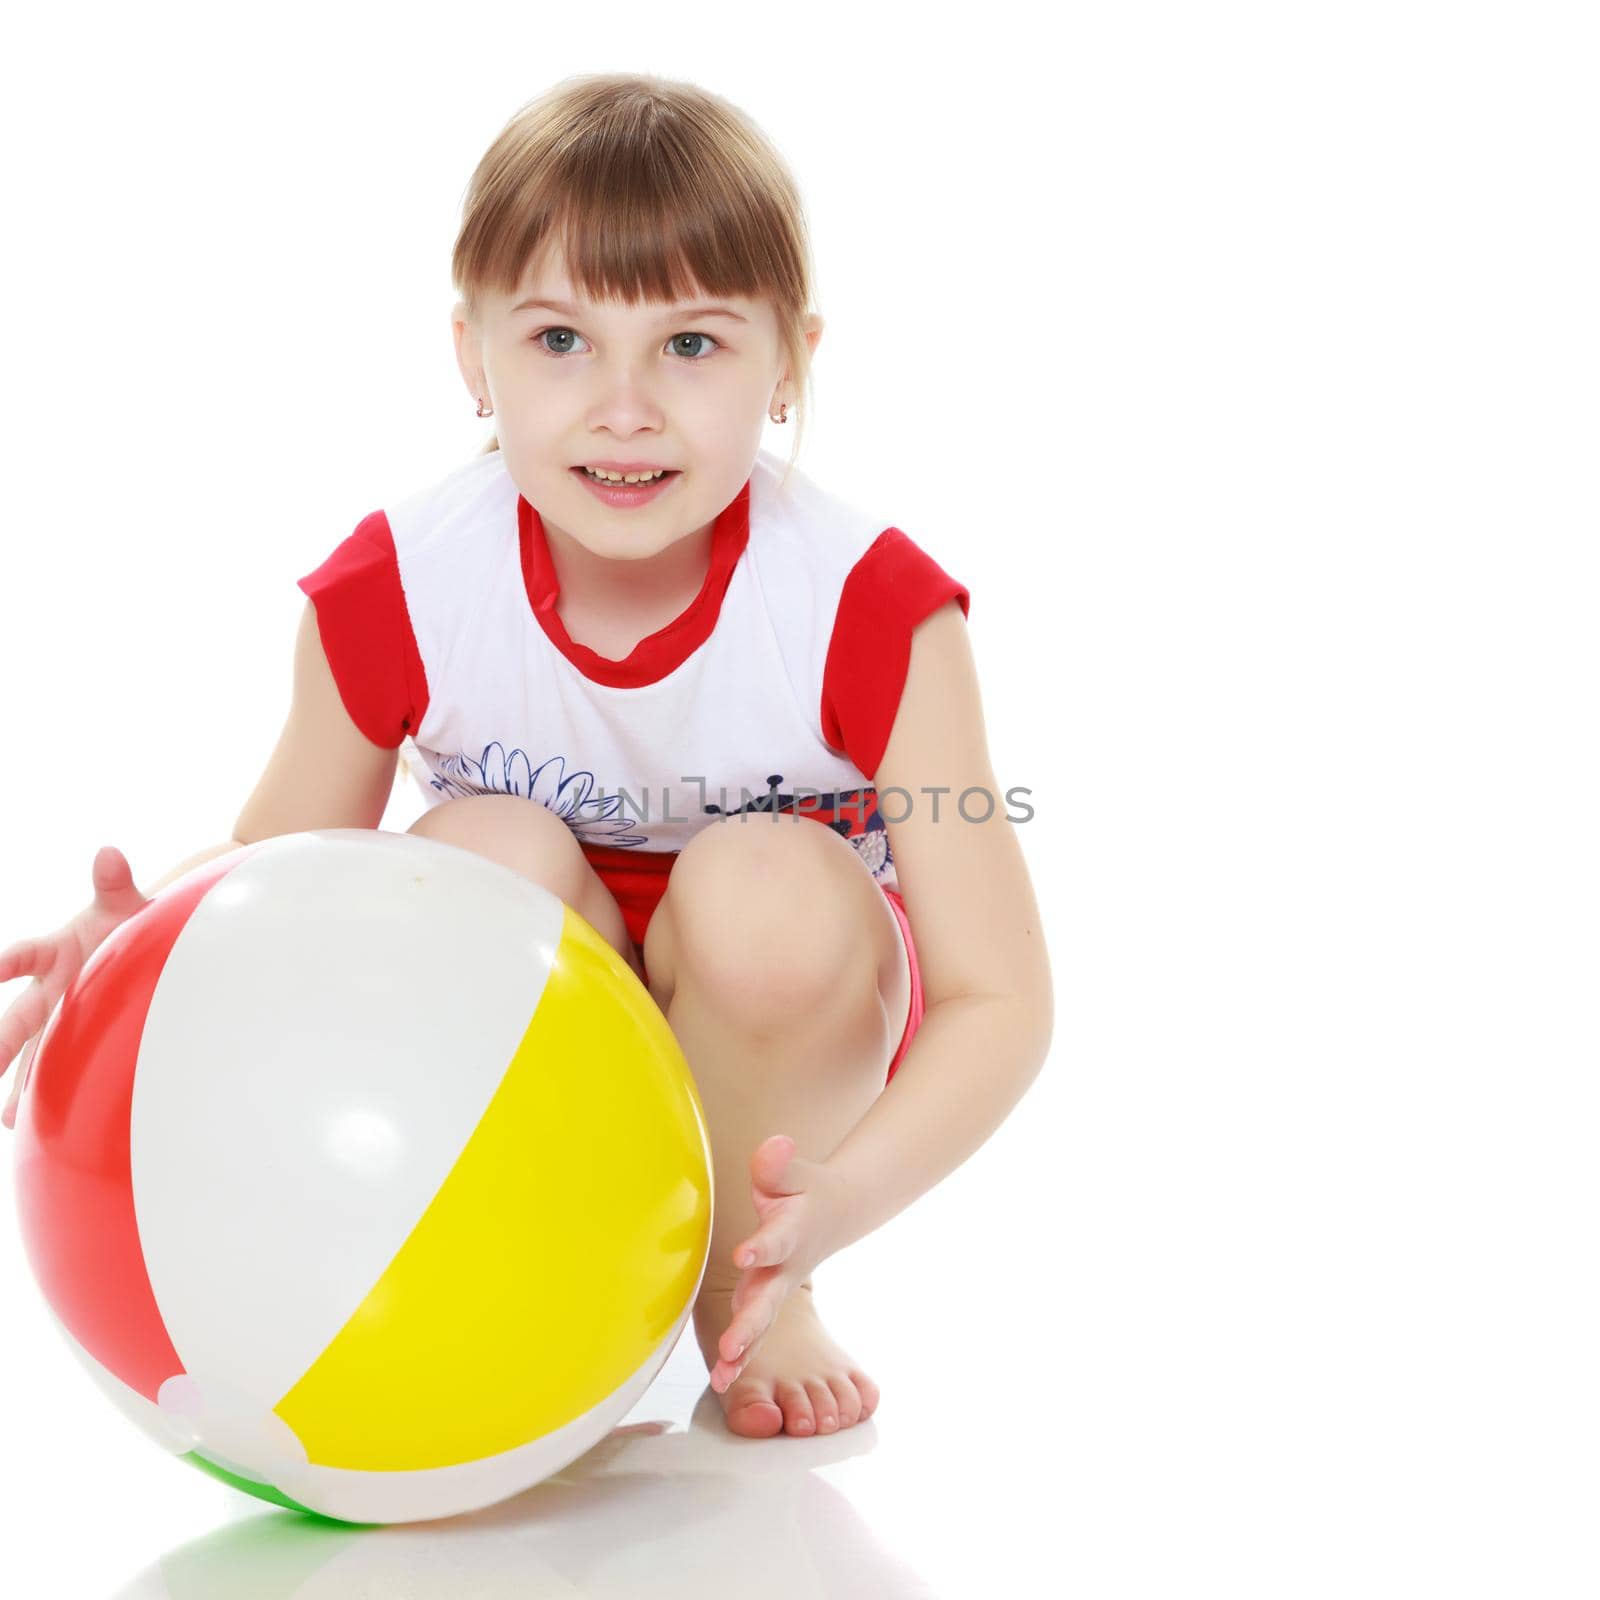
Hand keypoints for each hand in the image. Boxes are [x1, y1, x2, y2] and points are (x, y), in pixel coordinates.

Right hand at [1, 846, 149, 1130]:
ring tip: (8, 1116)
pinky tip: (27, 1123)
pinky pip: (56, 1063)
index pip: (23, 955)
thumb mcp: (124, 903)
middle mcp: (51, 987)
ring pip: (32, 1051)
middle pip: (19, 1017)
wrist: (145, 942)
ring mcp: (61, 1014)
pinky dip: (42, 1090)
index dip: (4, 963)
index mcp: (57, 951)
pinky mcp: (76, 1034)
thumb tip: (109, 855)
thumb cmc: (128, 920)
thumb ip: (114, 883)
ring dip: (16, 1083)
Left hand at [709, 1134, 852, 1393]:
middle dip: (750, 1323)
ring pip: (761, 1324)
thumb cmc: (806, 1189)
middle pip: (767, 1299)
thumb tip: (774, 1146)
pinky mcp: (767, 1300)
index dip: (762, 1246)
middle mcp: (785, 1267)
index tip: (744, 1253)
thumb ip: (778, 1165)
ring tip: (723, 1376)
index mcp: (791, 1231)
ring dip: (743, 1351)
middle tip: (733, 1346)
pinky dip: (740, 1357)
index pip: (775, 1239)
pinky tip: (720, 1380)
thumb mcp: (795, 1172)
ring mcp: (777, 1288)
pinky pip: (755, 1332)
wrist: (837, 1212)